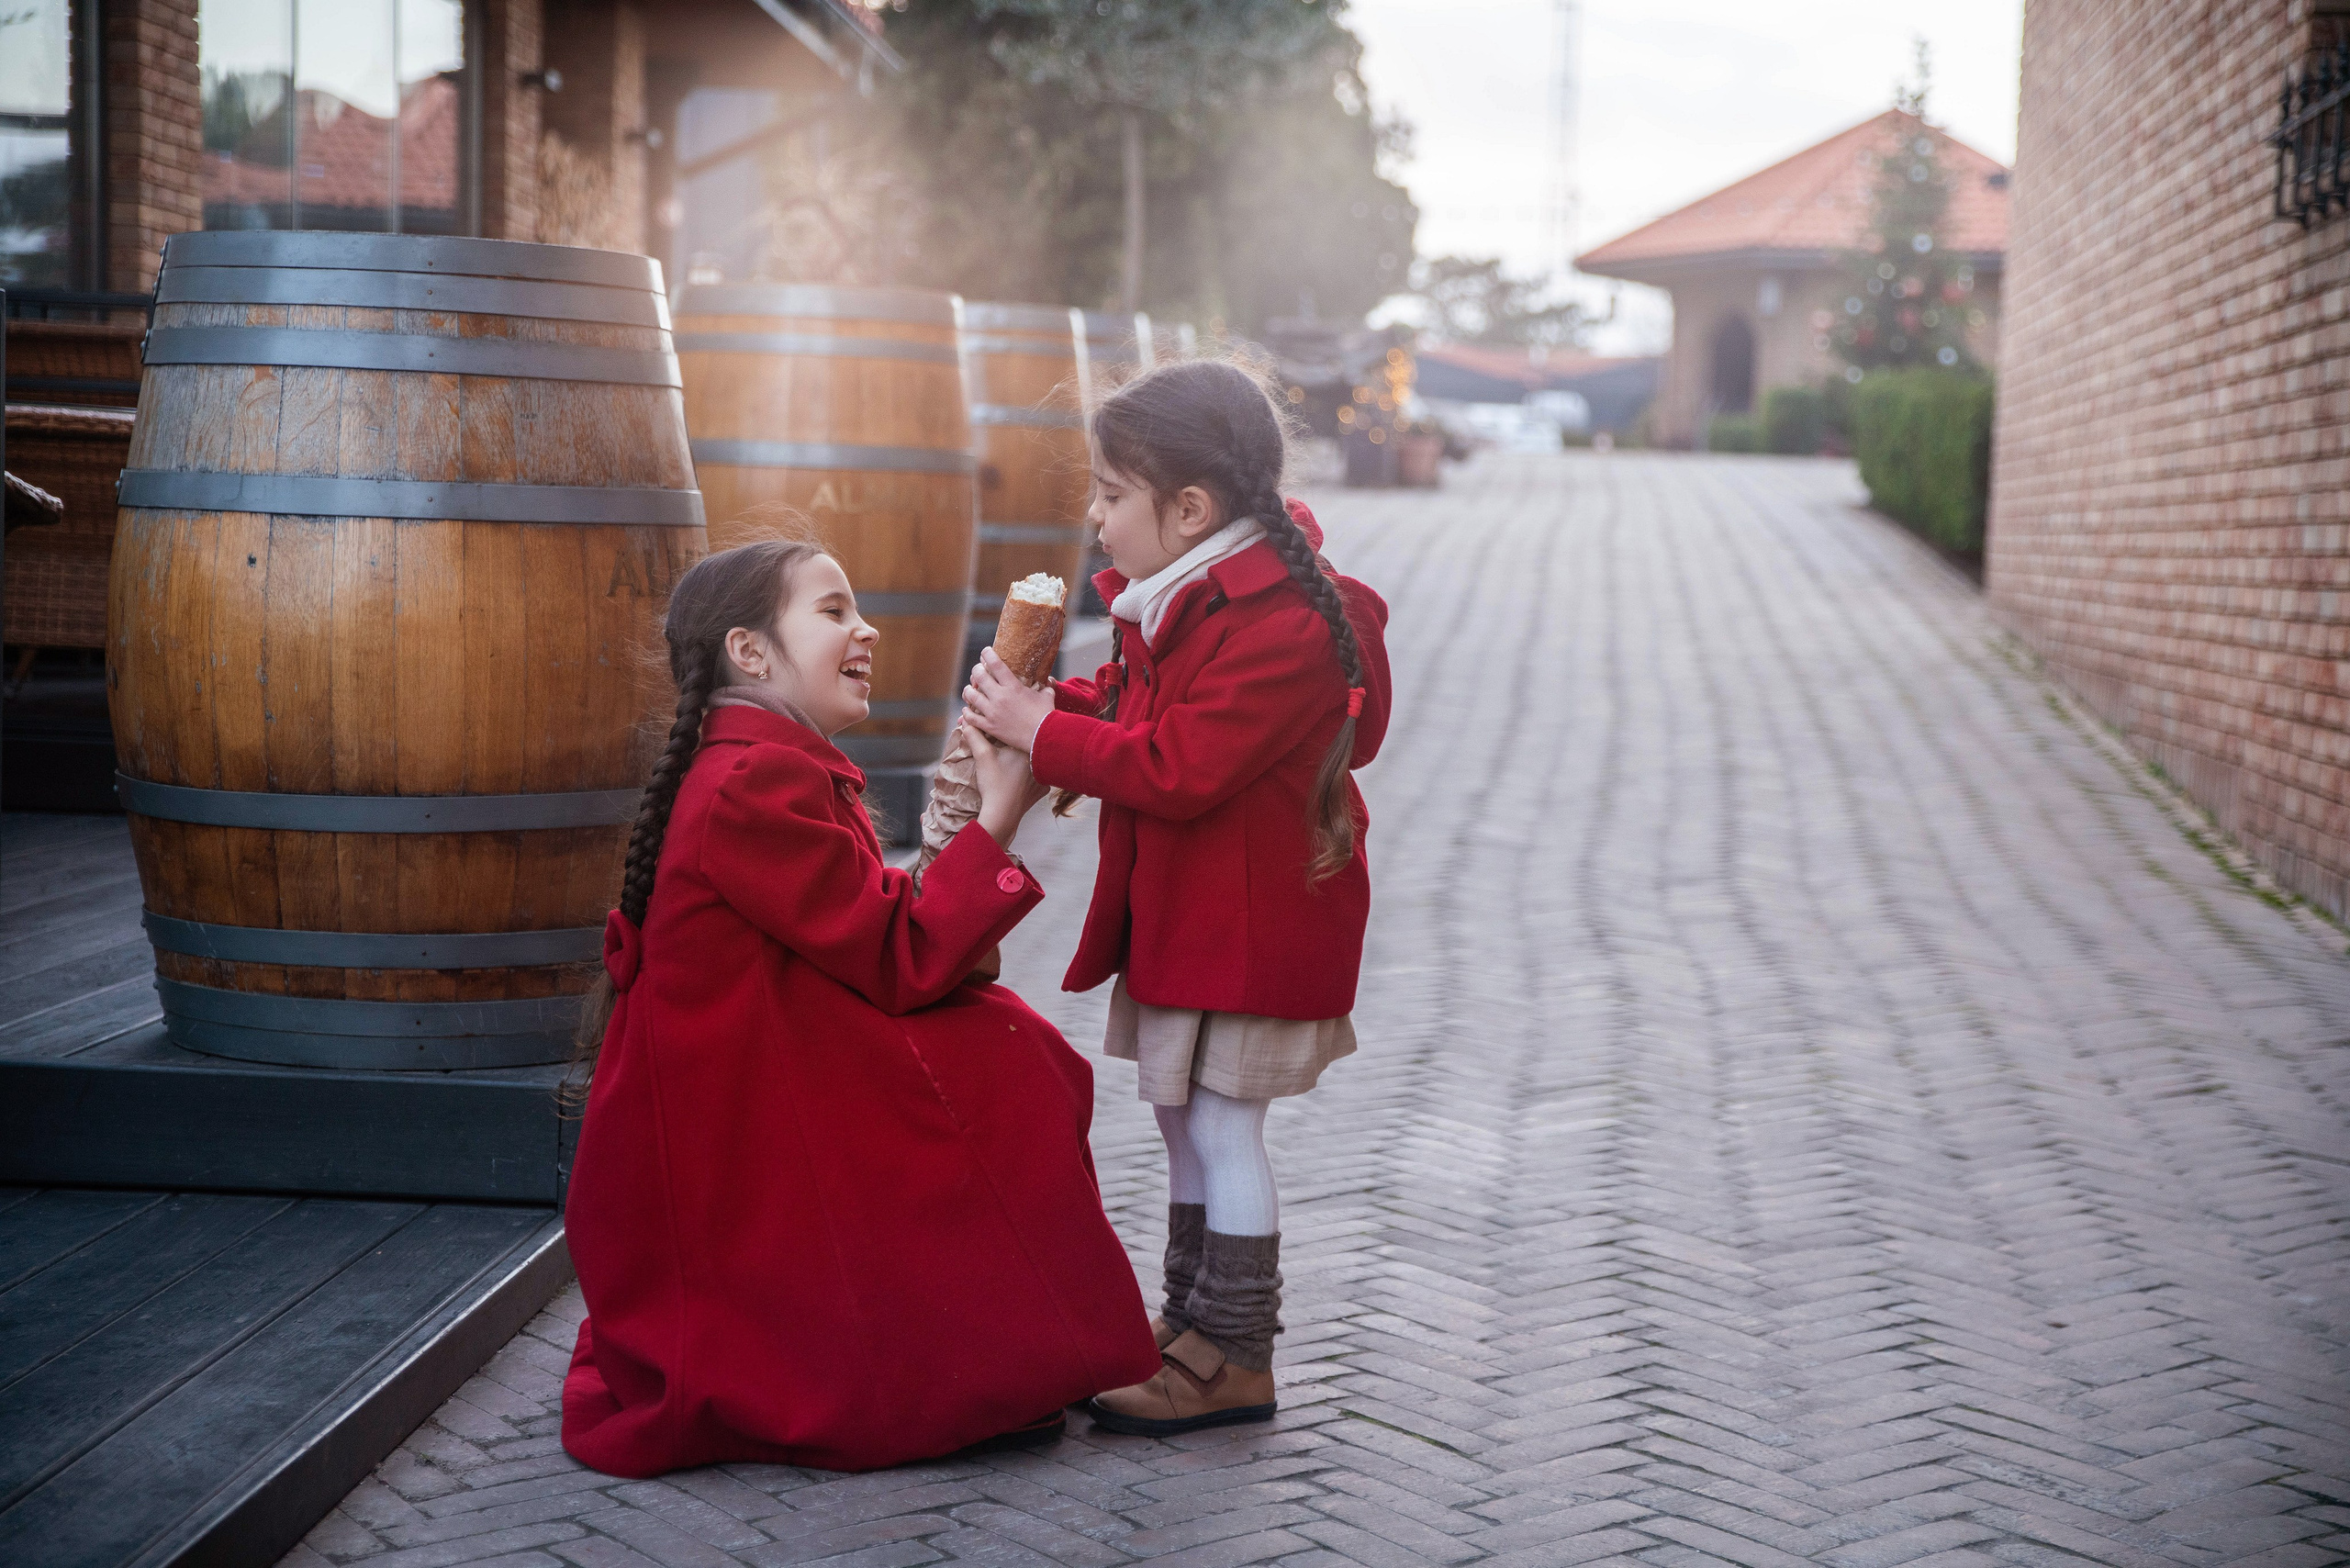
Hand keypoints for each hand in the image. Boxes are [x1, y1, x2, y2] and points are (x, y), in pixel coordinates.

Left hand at [962, 647, 1055, 752]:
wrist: (1043, 737)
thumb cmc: (1046, 716)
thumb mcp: (1046, 696)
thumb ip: (1044, 687)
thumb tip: (1048, 682)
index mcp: (1013, 686)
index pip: (995, 664)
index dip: (987, 654)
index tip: (985, 652)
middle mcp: (1000, 696)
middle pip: (979, 676)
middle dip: (976, 671)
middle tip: (977, 671)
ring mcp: (993, 712)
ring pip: (970, 696)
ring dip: (968, 691)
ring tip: (970, 690)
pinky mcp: (990, 726)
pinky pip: (971, 717)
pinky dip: (966, 713)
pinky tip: (967, 709)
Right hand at [965, 721, 1042, 848]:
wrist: (1001, 815)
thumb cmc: (993, 784)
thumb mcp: (982, 755)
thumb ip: (974, 735)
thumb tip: (966, 722)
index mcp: (1029, 747)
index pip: (1015, 735)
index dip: (1002, 735)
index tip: (995, 739)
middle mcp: (1041, 761)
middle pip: (1024, 749)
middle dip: (1012, 748)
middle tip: (1001, 753)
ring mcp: (1044, 777)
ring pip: (1031, 764)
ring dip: (1021, 762)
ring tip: (1009, 766)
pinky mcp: (1043, 790)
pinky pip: (1035, 778)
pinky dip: (1026, 777)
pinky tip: (1017, 778)